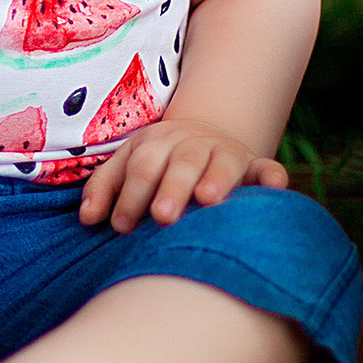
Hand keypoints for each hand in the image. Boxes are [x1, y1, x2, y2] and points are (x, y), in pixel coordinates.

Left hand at [77, 117, 287, 232]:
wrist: (201, 136)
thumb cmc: (156, 164)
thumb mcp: (127, 165)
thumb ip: (105, 188)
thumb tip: (88, 219)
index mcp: (157, 143)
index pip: (141, 165)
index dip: (130, 194)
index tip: (121, 226)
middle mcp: (192, 144)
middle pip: (182, 162)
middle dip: (171, 188)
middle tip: (162, 218)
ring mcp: (225, 152)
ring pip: (223, 162)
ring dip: (217, 179)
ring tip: (208, 200)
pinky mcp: (253, 166)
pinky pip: (266, 169)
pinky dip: (271, 177)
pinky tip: (274, 187)